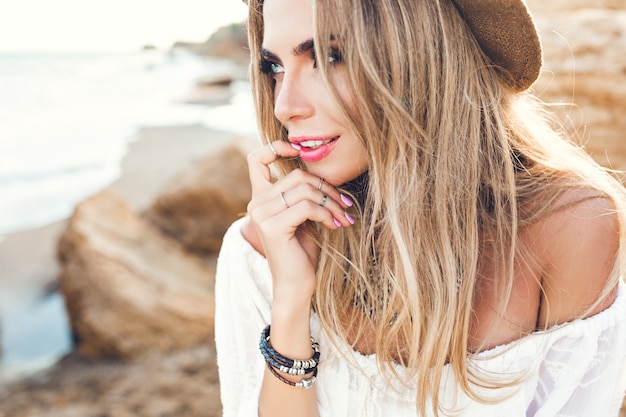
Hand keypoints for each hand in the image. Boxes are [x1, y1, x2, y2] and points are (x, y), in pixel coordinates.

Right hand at [244, 140, 353, 300]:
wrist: (296, 284)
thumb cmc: (303, 251)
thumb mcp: (303, 216)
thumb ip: (304, 193)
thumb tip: (324, 173)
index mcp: (261, 198)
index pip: (257, 160)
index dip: (276, 147)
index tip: (299, 150)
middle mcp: (256, 203)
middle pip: (297, 176)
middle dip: (327, 188)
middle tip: (345, 205)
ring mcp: (261, 214)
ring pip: (305, 190)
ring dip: (332, 202)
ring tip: (343, 217)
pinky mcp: (272, 226)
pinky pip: (308, 207)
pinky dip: (327, 214)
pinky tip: (335, 225)